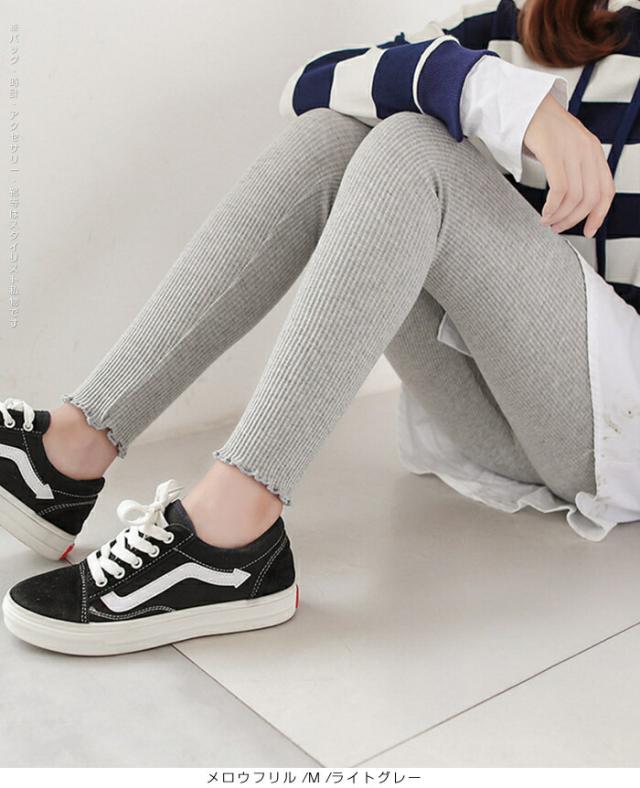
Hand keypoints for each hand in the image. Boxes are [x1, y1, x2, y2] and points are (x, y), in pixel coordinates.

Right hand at [524, 92, 614, 237]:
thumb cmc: (542, 130)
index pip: (606, 191)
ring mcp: (572, 150)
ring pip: (575, 197)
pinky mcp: (554, 151)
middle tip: (558, 228)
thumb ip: (575, 169)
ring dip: (560, 216)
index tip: (588, 231)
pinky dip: (552, 207)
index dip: (599, 215)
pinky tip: (543, 213)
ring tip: (547, 221)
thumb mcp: (567, 149)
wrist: (526, 104)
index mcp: (594, 151)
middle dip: (574, 220)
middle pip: (590, 198)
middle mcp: (588, 150)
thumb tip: (573, 201)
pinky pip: (559, 189)